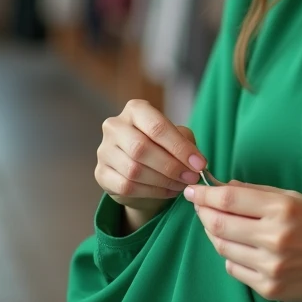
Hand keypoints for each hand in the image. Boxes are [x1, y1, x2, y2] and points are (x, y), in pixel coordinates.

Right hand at [95, 99, 206, 215]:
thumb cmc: (162, 146)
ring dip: (163, 181)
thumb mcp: (176, 137)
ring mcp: (104, 150)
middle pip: (142, 148)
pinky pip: (126, 186)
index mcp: (135, 110)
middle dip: (172, 166)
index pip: (157, 126)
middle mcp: (114, 126)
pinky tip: (168, 191)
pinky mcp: (101, 173)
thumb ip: (185, 143)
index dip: (180, 147)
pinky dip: (152, 192)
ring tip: (182, 185)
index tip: (200, 164)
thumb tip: (195, 161)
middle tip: (192, 177)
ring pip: (134, 170)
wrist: (141, 169)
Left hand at [185, 180, 301, 301]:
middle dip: (203, 212)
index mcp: (282, 208)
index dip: (205, 193)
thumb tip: (223, 187)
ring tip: (217, 224)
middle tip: (199, 206)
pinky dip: (230, 255)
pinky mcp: (268, 287)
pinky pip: (234, 268)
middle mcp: (275, 237)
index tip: (193, 190)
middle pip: (219, 224)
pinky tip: (239, 246)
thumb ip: (256, 192)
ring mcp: (270, 266)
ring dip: (213, 233)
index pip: (229, 199)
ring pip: (222, 248)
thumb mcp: (293, 198)